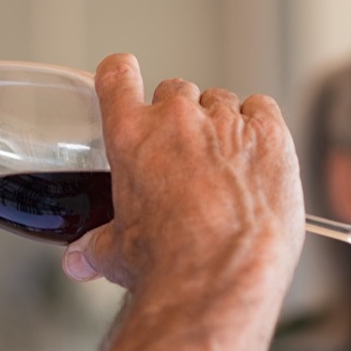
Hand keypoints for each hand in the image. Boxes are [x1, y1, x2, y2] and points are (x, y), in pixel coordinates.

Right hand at [62, 53, 304, 298]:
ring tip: (224, 166)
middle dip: (178, 118)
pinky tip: (255, 157)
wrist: (221, 276)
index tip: (124, 76)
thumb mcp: (118, 252)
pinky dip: (258, 125)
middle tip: (183, 156)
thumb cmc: (167, 264)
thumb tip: (80, 258)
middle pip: (175, 91)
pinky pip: (262, 108)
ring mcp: (226, 123)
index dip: (120, 74)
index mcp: (131, 136)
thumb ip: (98, 245)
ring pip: (219, 100)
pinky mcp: (269, 134)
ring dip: (219, 124)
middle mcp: (177, 119)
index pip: (117, 77)